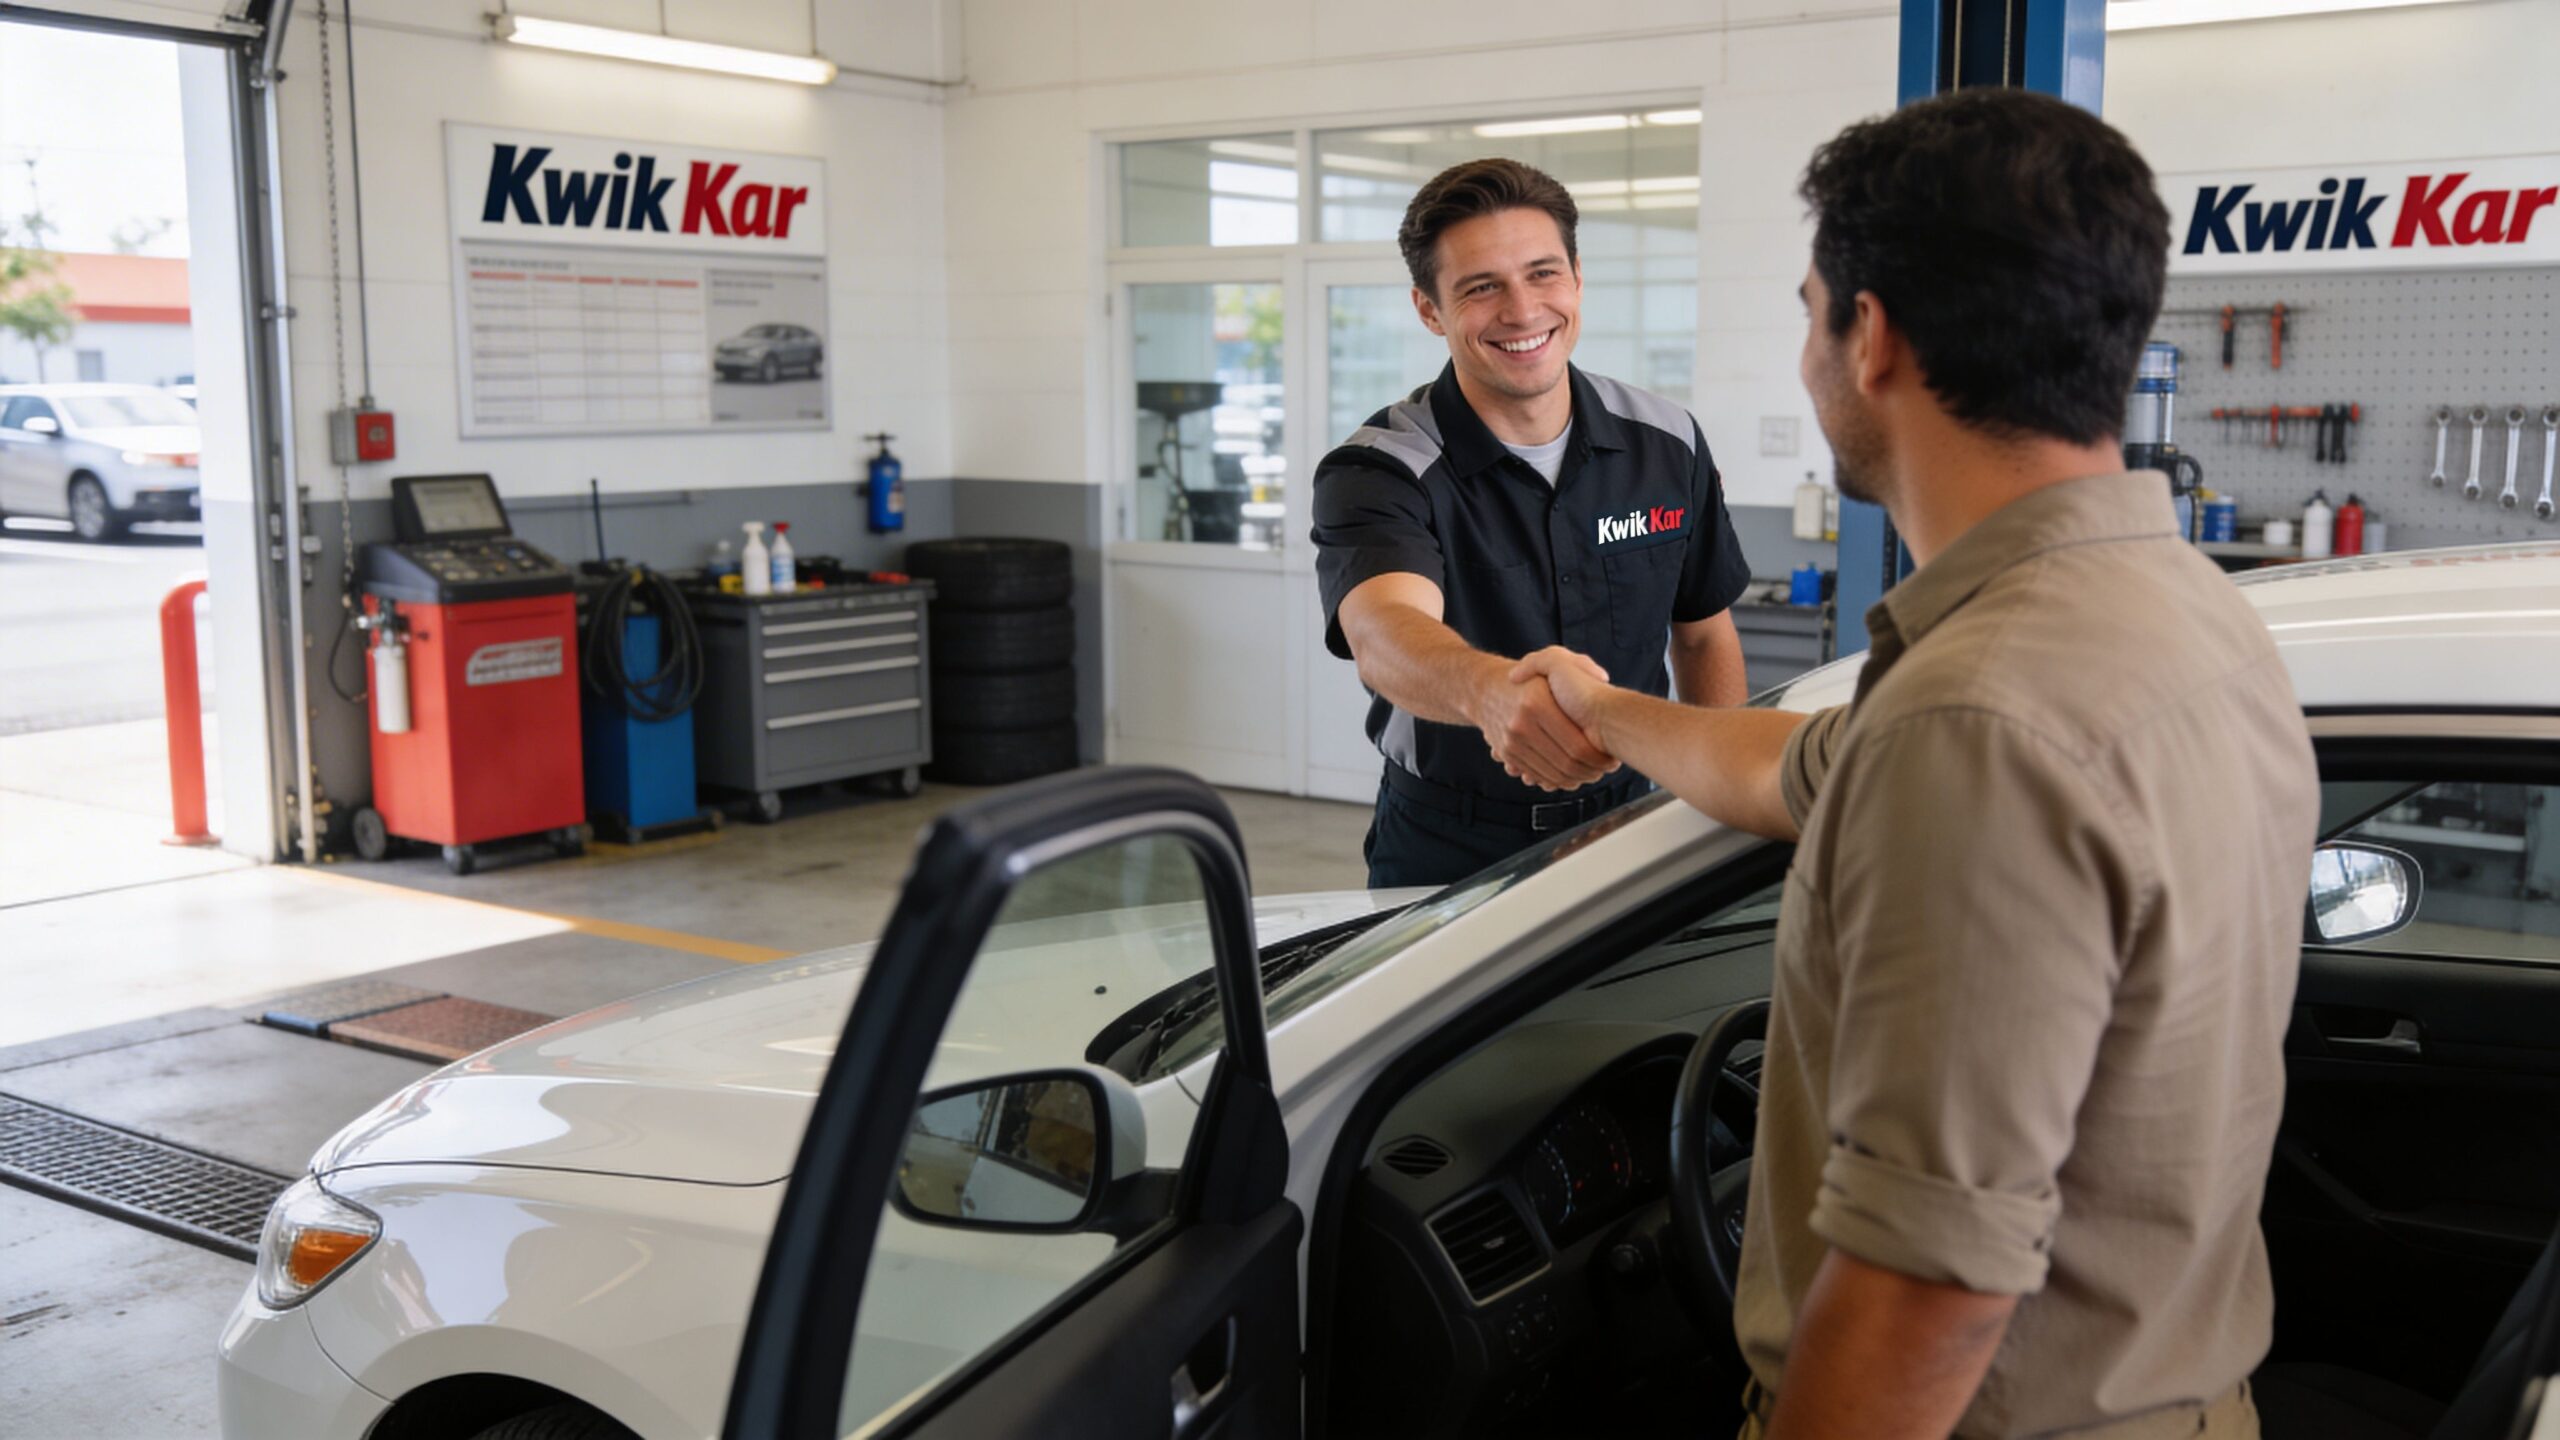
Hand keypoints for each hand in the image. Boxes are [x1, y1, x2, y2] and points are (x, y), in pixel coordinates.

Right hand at [1472, 652, 1617, 791]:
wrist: (1485, 689)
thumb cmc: (1529, 678)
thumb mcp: (1554, 659)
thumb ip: (1581, 664)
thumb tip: (1602, 678)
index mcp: (1538, 703)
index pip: (1577, 746)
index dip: (1599, 758)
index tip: (1612, 758)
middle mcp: (1521, 724)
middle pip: (1566, 763)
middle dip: (1591, 771)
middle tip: (1606, 769)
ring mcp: (1511, 741)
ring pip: (1552, 774)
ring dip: (1575, 779)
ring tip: (1592, 773)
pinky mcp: (1506, 753)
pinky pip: (1536, 775)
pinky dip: (1555, 780)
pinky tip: (1570, 775)